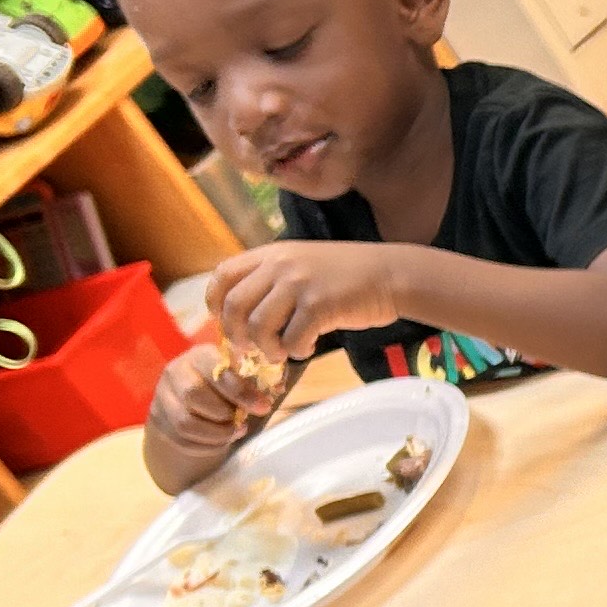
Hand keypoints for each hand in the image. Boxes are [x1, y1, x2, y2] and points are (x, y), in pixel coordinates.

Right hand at [142, 339, 275, 482]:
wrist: (194, 400)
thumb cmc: (226, 385)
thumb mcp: (241, 376)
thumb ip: (258, 379)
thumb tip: (276, 388)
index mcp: (199, 355)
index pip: (215, 370)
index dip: (241, 391)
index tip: (263, 407)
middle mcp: (175, 372)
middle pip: (194, 395)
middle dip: (225, 414)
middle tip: (244, 422)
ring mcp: (162, 397)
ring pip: (185, 422)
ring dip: (216, 433)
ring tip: (234, 432)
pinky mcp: (159, 421)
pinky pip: (181, 440)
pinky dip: (206, 446)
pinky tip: (221, 441)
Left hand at [207, 241, 405, 362]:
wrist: (390, 274)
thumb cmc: (348, 274)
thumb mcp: (304, 263)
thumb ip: (274, 279)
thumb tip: (246, 313)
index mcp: (272, 253)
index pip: (224, 275)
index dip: (215, 302)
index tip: (224, 321)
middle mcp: (281, 265)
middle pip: (234, 305)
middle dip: (237, 335)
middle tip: (250, 349)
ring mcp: (299, 284)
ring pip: (259, 326)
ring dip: (267, 348)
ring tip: (282, 353)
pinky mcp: (319, 305)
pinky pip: (292, 339)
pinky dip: (296, 351)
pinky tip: (309, 347)